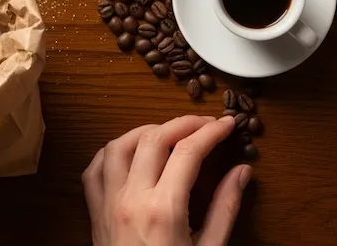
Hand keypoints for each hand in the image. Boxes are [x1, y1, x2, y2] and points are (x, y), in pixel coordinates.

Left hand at [83, 115, 252, 245]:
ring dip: (146, 131)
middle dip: (184, 123)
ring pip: (119, 144)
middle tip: (206, 125)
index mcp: (163, 210)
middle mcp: (131, 200)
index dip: (211, 132)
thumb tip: (242, 171)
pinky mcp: (94, 213)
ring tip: (170, 134)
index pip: (188, 151)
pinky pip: (95, 168)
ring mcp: (108, 204)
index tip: (228, 124)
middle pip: (154, 138)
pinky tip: (132, 153)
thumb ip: (225, 208)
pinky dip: (113, 151)